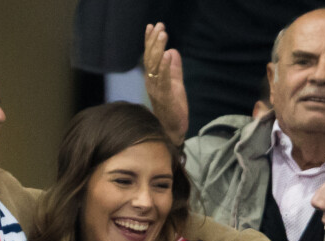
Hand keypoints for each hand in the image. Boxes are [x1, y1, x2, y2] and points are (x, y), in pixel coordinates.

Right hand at [144, 22, 188, 145]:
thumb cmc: (173, 108)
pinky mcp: (165, 97)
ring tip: (164, 35)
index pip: (149, 57)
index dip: (150, 41)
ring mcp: (157, 90)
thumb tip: (173, 51)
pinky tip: (169, 54)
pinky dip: (166, 67)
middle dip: (154, 41)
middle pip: (150, 58)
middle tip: (160, 26)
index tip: (152, 26)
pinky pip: (163, 80)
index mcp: (153, 79)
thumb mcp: (175, 84)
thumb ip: (174, 69)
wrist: (173, 130)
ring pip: (155, 66)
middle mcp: (151, 83)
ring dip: (159, 49)